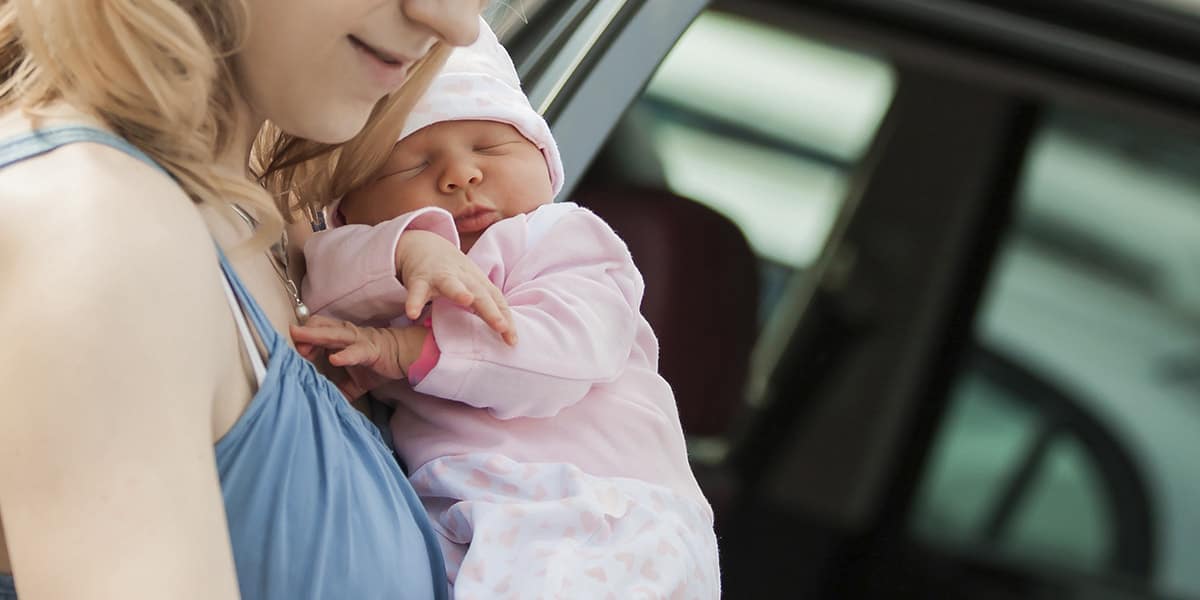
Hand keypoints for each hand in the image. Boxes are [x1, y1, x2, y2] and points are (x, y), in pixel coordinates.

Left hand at [290, 315, 426, 400]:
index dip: (304, 337)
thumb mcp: (354, 381)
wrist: (406, 355)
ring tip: (301, 341)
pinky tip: (335, 359)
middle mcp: (346, 334)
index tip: (295, 351)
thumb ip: (340, 391)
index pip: (316, 329)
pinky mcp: (371, 350)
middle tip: (292, 340)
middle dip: (304, 333)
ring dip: (316, 336)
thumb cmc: (378, 362)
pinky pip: (356, 351)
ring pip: (333, 334)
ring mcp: (358, 340)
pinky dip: (345, 355)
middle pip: (320, 326)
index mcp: (340, 338)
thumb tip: (328, 406)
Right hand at [396, 230, 516, 344]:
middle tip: (502, 327)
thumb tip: (504, 333)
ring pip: (451, 284)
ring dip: (459, 291)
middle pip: (480, 294)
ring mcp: (441, 277)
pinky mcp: (420, 279)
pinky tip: (412, 313)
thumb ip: (486, 304)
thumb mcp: (472, 285)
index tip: (512, 340)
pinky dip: (415, 301)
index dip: (505, 319)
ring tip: (466, 300)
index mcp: (478, 282)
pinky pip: (417, 292)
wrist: (424, 245)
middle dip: (492, 311)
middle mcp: (463, 278)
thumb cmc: (454, 273)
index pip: (496, 300)